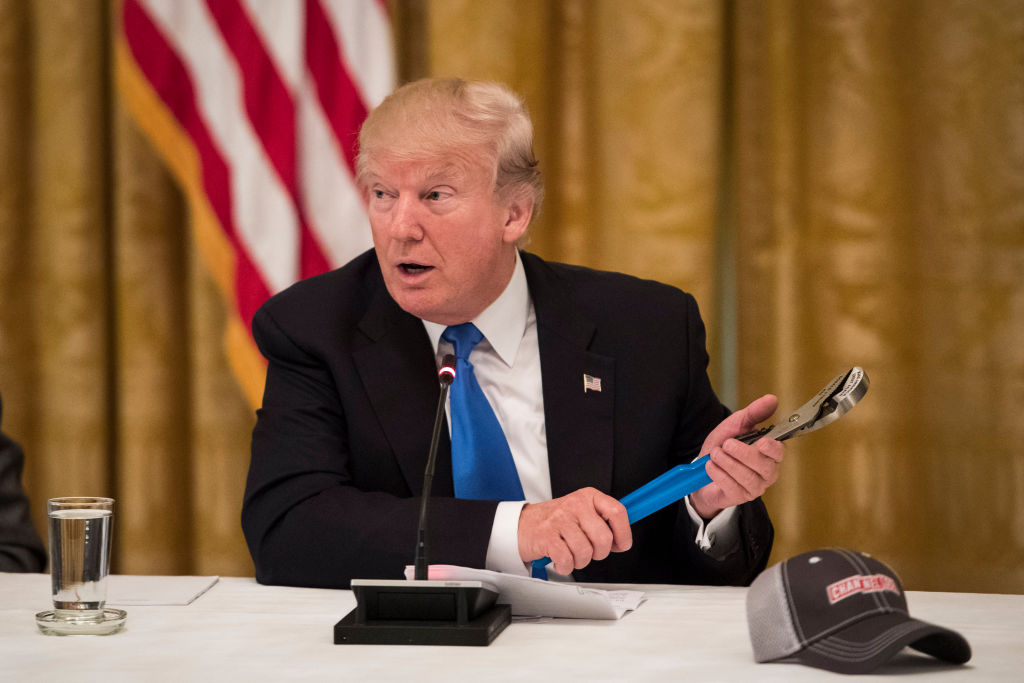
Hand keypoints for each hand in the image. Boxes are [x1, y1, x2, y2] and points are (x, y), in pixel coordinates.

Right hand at [517, 487, 631, 574]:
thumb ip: (602, 522)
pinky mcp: (547, 536)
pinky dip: (565, 566)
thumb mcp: (582, 512)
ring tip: (571, 554)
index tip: (621, 544)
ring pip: (586, 552)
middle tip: (590, 551)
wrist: (523, 524)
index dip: (624, 533)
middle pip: (604, 537)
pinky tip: (561, 560)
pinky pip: (567, 559)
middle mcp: (575, 505)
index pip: (617, 511)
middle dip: (599, 553)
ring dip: (580, 561)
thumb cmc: (556, 522)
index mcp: (588, 497)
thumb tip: (623, 540)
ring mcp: (560, 520)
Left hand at [689, 394, 784, 519]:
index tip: (760, 441)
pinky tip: (710, 466)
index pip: (780, 452)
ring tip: (715, 454)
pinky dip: (719, 474)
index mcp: (770, 453)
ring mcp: (755, 487)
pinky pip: (732, 487)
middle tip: (726, 444)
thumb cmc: (724, 447)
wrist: (703, 469)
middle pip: (764, 466)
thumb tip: (772, 399)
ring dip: (727, 463)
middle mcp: (767, 472)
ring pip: (747, 477)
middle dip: (742, 453)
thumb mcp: (736, 425)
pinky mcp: (740, 498)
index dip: (772, 447)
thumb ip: (754, 413)